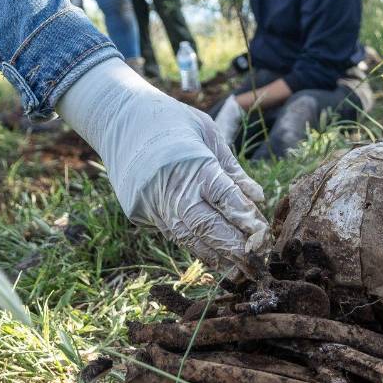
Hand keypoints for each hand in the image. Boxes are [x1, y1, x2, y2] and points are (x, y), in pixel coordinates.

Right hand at [58, 59, 269, 269]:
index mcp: (193, 163)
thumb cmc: (172, 120)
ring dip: (213, 252)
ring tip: (236, 265)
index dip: (245, 218)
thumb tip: (256, 198)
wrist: (119, 118)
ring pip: (186, 236)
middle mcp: (170, 187)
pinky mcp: (138, 211)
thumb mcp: (208, 133)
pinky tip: (210, 252)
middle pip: (206, 225)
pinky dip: (191, 243)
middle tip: (254, 260)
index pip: (224, 197)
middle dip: (232, 245)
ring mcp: (151, 202)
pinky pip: (170, 231)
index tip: (263, 233)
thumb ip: (232, 169)